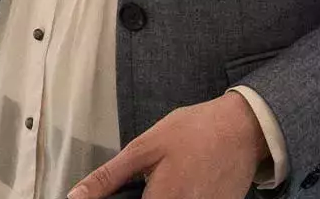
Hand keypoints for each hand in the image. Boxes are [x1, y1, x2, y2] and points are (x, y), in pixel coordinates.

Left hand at [69, 93, 266, 198]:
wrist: (243, 128)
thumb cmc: (193, 132)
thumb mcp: (144, 147)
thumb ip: (109, 176)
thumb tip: (76, 196)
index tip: (122, 191)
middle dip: (145, 196)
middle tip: (153, 178)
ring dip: (162, 194)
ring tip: (174, 176)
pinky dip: (183, 196)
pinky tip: (188, 180)